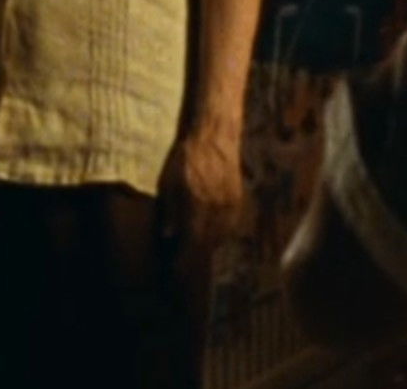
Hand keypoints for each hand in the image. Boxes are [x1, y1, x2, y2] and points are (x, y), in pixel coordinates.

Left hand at [165, 125, 248, 250]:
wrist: (212, 135)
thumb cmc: (184, 157)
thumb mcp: (167, 182)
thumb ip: (170, 210)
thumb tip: (169, 235)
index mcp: (197, 206)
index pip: (192, 245)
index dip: (183, 261)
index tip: (175, 271)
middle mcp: (217, 209)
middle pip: (207, 245)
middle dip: (194, 255)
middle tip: (182, 257)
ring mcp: (230, 206)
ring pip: (220, 237)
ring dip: (207, 244)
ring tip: (194, 243)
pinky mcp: (238, 200)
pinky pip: (230, 225)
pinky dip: (219, 232)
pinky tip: (209, 229)